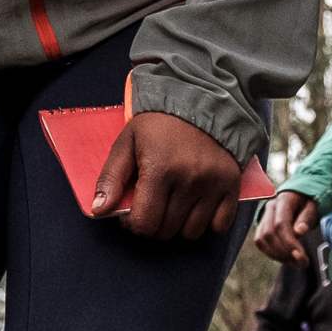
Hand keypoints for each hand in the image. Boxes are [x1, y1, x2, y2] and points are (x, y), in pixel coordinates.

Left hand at [86, 109, 242, 240]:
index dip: (134, 223)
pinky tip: (196, 207)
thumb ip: (111, 177)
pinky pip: (220, 225)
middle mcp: (189, 179)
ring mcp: (213, 184)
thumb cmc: (158, 122)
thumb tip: (99, 211)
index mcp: (160, 169)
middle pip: (166, 230)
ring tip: (173, 205)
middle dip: (154, 224)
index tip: (133, 212)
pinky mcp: (232, 184)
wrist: (201, 98)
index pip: (145, 223)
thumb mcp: (127, 142)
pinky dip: (207, 223)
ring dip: (179, 226)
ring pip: (192, 232)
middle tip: (152, 205)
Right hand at [251, 189, 322, 263]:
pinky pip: (260, 242)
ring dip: (277, 255)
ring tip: (294, 262)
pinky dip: (271, 253)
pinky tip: (286, 257)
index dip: (289, 242)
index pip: (281, 224)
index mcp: (283, 201)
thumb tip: (299, 232)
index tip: (301, 256)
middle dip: (284, 252)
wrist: (300, 194)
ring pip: (261, 240)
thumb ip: (306, 218)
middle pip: (269, 234)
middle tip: (301, 262)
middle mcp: (270, 208)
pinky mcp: (261, 225)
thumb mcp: (313, 206)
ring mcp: (263, 216)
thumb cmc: (309, 201)